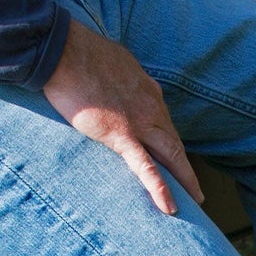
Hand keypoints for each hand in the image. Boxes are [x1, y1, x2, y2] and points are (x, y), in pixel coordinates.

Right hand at [42, 20, 203, 215]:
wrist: (61, 48)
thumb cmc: (78, 50)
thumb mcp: (113, 61)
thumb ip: (123, 76)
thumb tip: (123, 80)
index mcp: (147, 90)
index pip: (164, 122)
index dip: (170, 141)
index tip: (175, 156)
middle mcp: (151, 108)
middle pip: (174, 143)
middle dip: (185, 167)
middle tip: (194, 189)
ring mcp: (139, 123)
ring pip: (172, 156)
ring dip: (185, 180)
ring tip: (194, 200)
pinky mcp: (121, 135)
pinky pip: (147, 167)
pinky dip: (160, 188)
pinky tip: (170, 207)